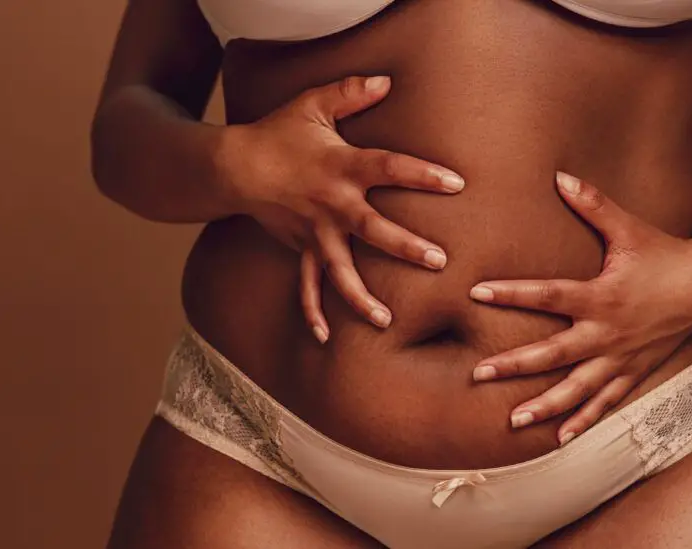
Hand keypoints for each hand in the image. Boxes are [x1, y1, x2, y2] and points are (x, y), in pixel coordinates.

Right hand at [220, 75, 463, 341]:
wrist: (235, 166)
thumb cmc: (279, 133)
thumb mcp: (313, 105)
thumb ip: (351, 91)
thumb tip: (388, 80)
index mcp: (342, 167)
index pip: (389, 168)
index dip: (422, 174)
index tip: (456, 183)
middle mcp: (332, 204)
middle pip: (373, 229)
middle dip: (405, 246)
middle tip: (438, 261)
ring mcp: (315, 232)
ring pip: (340, 270)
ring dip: (362, 296)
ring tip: (387, 321)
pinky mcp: (301, 248)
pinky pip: (306, 285)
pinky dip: (311, 311)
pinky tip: (324, 337)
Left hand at [468, 171, 691, 445]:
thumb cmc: (665, 253)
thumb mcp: (628, 228)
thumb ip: (593, 205)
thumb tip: (560, 176)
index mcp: (601, 296)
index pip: (547, 295)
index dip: (511, 293)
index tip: (476, 292)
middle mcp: (607, 333)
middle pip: (553, 354)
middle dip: (514, 364)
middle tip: (479, 374)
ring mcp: (620, 357)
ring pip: (577, 388)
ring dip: (545, 405)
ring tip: (513, 419)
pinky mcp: (633, 371)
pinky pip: (605, 402)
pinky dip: (583, 420)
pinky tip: (560, 437)